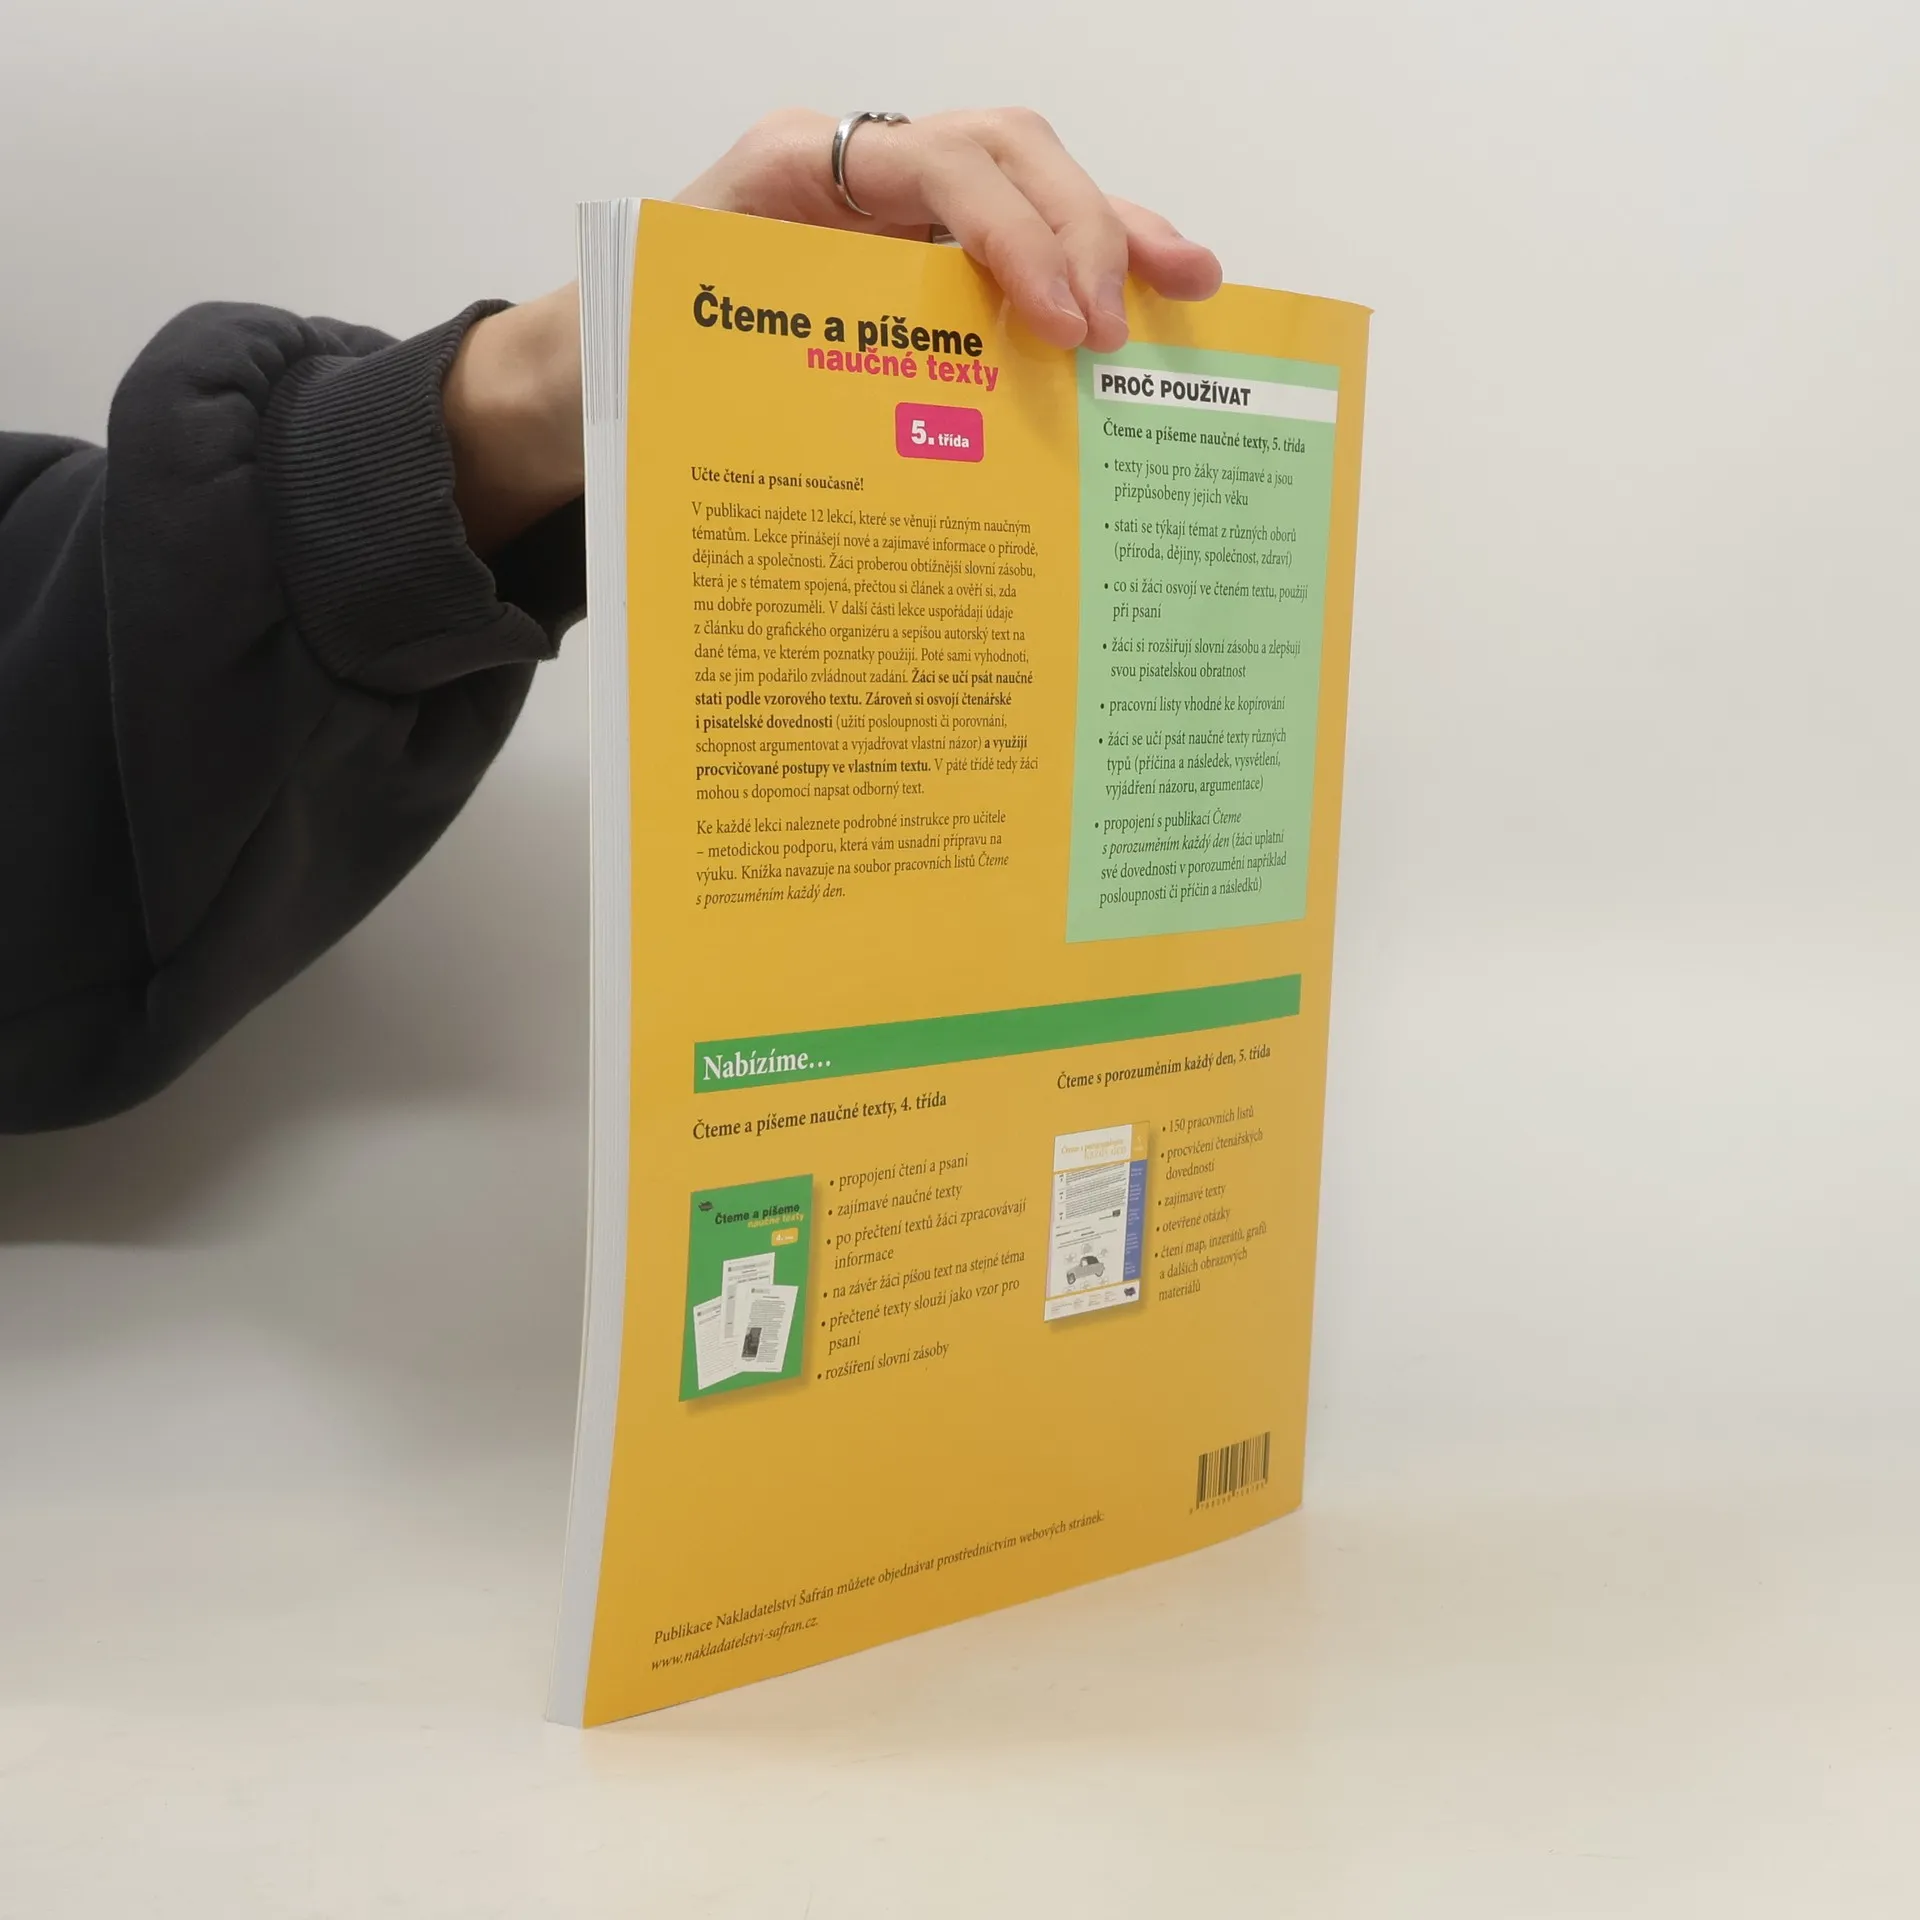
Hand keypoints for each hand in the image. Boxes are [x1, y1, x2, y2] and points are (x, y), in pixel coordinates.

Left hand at [445, 108, 1221, 550]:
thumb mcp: (677, 354)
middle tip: (1118, 329)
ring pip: (1030, 179)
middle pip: (1004, 148)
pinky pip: (1021, 236)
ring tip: (1192, 284)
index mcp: (793, 169)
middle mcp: (860, 166)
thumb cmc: (638, 359)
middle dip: (1081, 228)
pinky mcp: (927, 246)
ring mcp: (900, 200)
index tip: (1064, 318)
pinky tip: (1157, 295)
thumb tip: (878, 446)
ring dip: (1115, 230)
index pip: (937, 163)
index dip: (1014, 232)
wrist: (602, 359)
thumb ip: (766, 362)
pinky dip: (1091, 261)